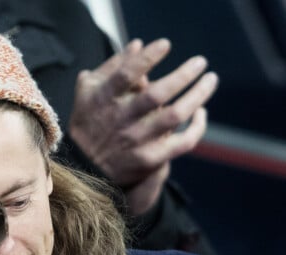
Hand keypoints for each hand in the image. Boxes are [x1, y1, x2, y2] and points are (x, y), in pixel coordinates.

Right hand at [68, 38, 218, 214]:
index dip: (148, 57)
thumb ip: (111, 67)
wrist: (84, 169)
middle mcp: (120, 120)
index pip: (127, 74)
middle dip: (183, 74)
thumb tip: (137, 45)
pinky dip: (197, 126)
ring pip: (174, 115)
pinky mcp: (149, 159)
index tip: (165, 45)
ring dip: (197, 95)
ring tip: (210, 80)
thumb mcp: (88, 92)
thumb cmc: (88, 124)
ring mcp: (136, 141)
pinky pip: (182, 142)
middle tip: (200, 62)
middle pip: (156, 94)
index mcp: (103, 100)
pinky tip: (200, 112)